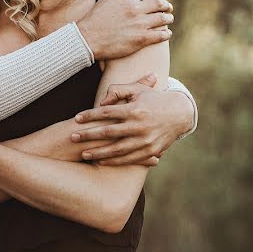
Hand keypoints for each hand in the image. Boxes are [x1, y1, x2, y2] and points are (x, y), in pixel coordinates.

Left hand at [71, 73, 194, 165]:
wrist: (180, 114)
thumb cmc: (154, 99)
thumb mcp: (137, 89)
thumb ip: (117, 90)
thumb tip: (102, 103)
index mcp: (135, 109)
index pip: (107, 113)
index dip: (90, 115)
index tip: (76, 118)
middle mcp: (140, 126)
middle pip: (108, 132)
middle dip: (88, 135)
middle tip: (72, 137)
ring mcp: (146, 140)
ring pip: (117, 149)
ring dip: (99, 153)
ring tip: (83, 154)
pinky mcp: (151, 151)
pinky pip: (129, 159)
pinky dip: (114, 161)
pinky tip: (101, 161)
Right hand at [76, 0, 173, 60]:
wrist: (89, 39)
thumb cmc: (95, 18)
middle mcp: (136, 8)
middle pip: (158, 4)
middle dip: (165, 5)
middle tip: (168, 7)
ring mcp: (140, 24)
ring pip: (162, 19)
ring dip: (168, 18)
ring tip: (169, 19)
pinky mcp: (142, 39)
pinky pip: (160, 35)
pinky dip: (166, 33)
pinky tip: (167, 33)